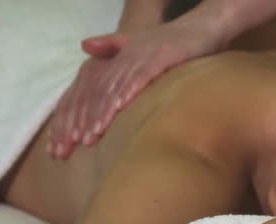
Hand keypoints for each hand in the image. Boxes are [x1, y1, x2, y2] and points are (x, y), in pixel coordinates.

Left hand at [48, 19, 225, 157]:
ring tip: (93, 133)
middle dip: (86, 117)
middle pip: (99, 89)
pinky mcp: (163, 55)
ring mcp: (144, 54)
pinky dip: (130, 92)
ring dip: (103, 110)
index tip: (71, 136)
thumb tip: (84, 46)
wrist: (203, 28)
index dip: (80, 110)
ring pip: (117, 85)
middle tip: (76, 143)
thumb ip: (112, 46)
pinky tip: (120, 108)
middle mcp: (127, 55)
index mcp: (119, 56)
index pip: (93, 86)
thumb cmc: (174, 43)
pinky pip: (143, 75)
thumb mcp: (140, 45)